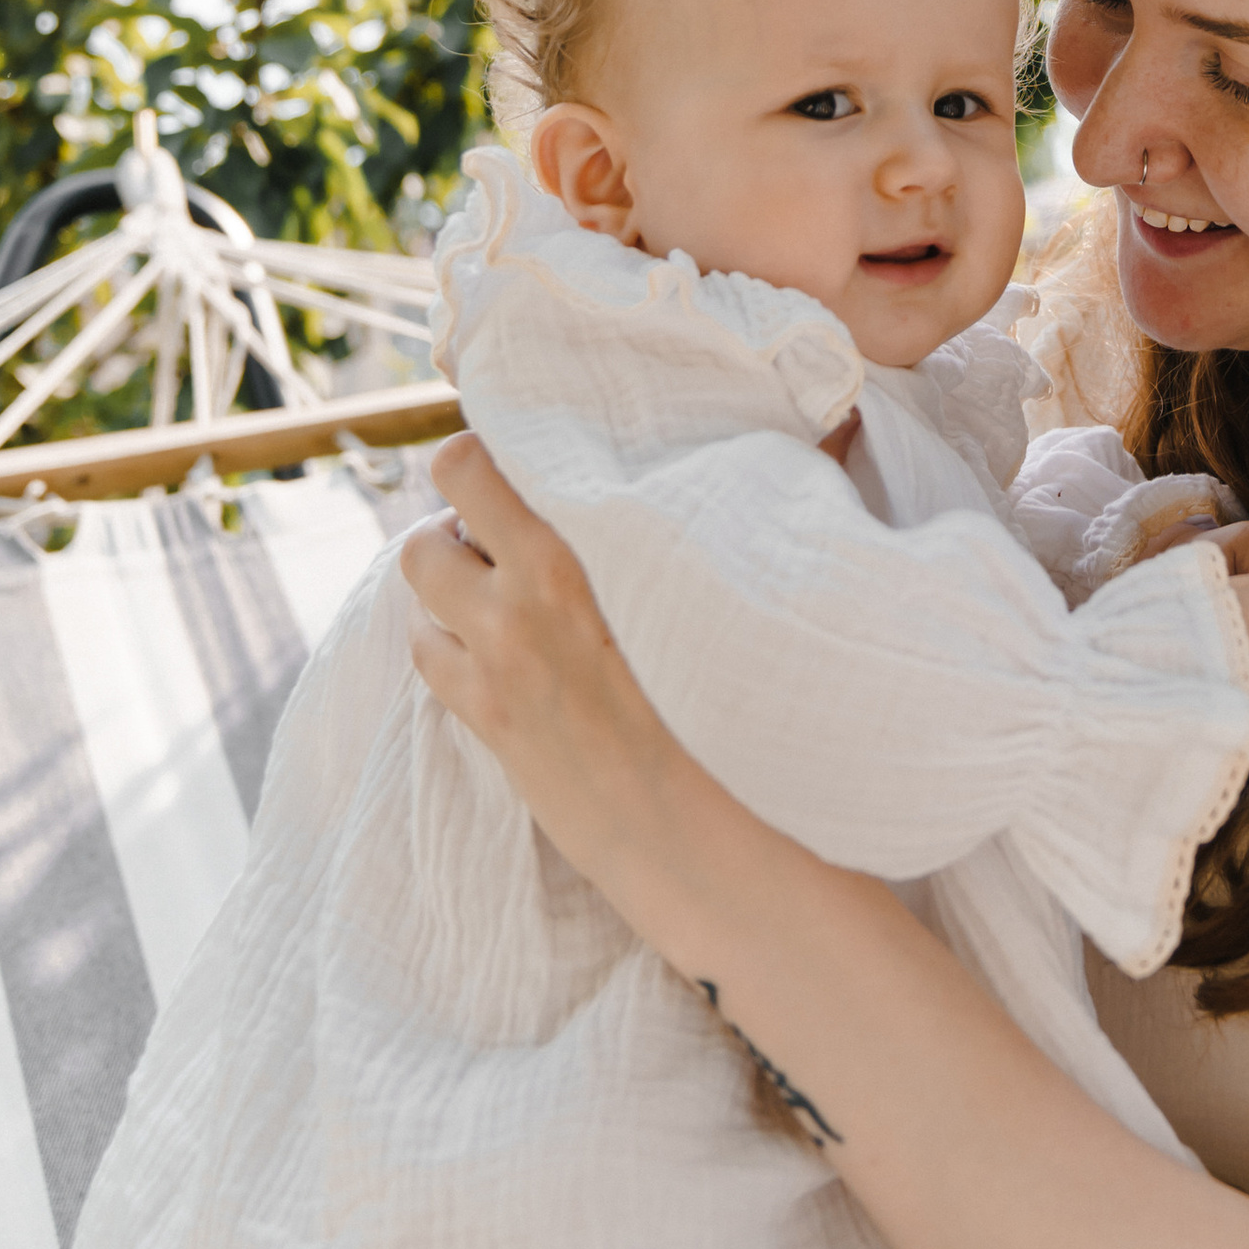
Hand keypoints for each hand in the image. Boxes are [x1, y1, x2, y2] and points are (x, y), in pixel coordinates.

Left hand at [401, 432, 696, 923]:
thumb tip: (829, 422)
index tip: (519, 457)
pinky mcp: (486, 720)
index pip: (468, 468)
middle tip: (504, 522)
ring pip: (419, 589)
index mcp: (568, 554)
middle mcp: (515, 606)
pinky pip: (426, 651)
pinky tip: (494, 635)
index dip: (482, 453)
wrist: (702, 827)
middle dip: (457, 516)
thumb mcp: (722, 579)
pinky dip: (445, 631)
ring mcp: (493, 668)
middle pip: (427, 529)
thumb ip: (732, 494)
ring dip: (449, 574)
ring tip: (499, 577)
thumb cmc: (731, 695)